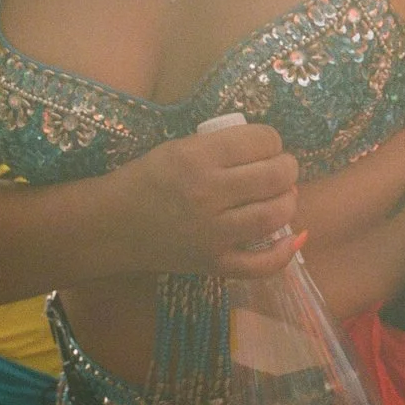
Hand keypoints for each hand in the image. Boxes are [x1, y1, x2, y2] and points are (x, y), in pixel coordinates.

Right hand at [127, 119, 301, 278]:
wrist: (112, 225)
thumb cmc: (146, 179)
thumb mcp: (179, 147)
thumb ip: (222, 147)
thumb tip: (271, 152)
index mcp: (197, 158)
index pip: (261, 141)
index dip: (272, 140)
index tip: (266, 145)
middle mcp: (208, 195)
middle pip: (275, 176)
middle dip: (287, 167)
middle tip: (281, 167)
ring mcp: (213, 234)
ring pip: (275, 215)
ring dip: (288, 200)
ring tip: (281, 195)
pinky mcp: (214, 264)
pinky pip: (262, 265)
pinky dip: (284, 252)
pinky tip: (292, 237)